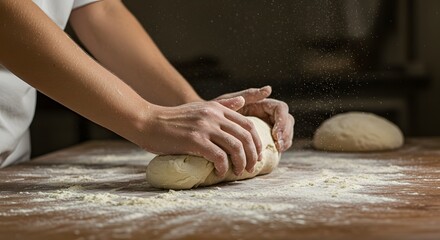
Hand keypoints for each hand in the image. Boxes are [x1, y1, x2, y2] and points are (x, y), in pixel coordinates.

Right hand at [142, 97, 262, 176]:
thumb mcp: (200, 108)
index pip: (247, 124)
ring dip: (240, 162)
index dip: (256, 141)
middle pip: (245, 136)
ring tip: (238, 172)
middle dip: (252, 154)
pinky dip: (223, 166)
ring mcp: (204, 127)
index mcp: (217, 108)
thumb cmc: (173, 119)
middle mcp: (213, 115)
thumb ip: (222, 106)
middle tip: (250, 167)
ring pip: (235, 146)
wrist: (147, 122)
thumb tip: (241, 101)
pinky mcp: (194, 140)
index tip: (256, 154)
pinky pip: (218, 156)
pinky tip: (219, 172)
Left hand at [215, 86, 293, 150]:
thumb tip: (269, 89)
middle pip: (287, 120)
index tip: (275, 134)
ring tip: (278, 150)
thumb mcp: (230, 102)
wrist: (207, 125)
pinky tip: (274, 153)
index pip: (280, 109)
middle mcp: (267, 113)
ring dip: (285, 141)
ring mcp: (268, 125)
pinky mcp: (265, 137)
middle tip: (279, 145)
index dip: (282, 121)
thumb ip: (247, 96)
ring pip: (286, 132)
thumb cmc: (216, 111)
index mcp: (262, 103)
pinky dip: (279, 147)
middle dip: (286, 133)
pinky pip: (278, 142)